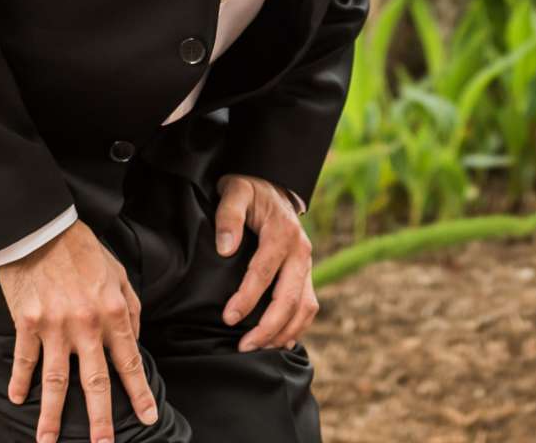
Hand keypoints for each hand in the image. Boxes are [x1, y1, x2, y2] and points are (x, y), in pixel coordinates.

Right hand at [0, 221, 157, 442]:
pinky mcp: (27, 322)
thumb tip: (134, 339)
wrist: (43, 229)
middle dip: (99, 420)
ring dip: (51, 415)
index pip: (129, 362)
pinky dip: (19, 381)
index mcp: (113, 312)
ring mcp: (55, 326)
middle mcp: (87, 325)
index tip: (148, 418)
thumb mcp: (119, 274)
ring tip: (47, 442)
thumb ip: (130, 308)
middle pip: (95, 382)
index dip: (138, 393)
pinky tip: (15, 399)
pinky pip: (24, 359)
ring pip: (55, 381)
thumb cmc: (84, 251)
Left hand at [215, 174, 318, 351]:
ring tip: (259, 349)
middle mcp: (301, 251)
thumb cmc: (249, 191)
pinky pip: (308, 306)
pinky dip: (297, 327)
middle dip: (268, 327)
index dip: (247, 298)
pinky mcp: (305, 273)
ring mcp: (307, 264)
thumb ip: (229, 216)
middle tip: (244, 347)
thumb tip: (226, 248)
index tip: (228, 318)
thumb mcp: (235, 192)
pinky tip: (279, 343)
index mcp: (283, 232)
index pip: (265, 272)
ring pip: (305, 307)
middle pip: (290, 297)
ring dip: (284, 332)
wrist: (273, 186)